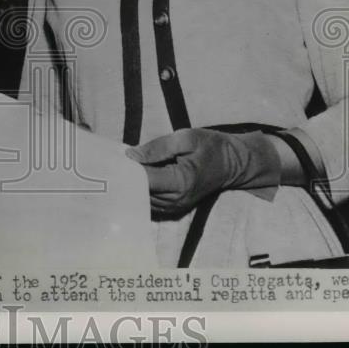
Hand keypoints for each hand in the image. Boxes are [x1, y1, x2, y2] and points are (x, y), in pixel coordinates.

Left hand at [125, 128, 281, 215]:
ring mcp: (174, 208)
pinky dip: (142, 188)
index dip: (127, 169)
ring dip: (134, 182)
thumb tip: (131, 155)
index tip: (115, 158)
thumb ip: (158, 147)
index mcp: (180, 182)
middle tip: (115, 159)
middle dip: (128, 175)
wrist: (233, 164)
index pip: (144, 180)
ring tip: (127, 164)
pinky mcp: (172, 209)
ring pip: (142, 197)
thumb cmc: (211, 147)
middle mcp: (176, 201)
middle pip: (140, 191)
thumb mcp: (186, 138)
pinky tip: (139, 173)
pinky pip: (148, 200)